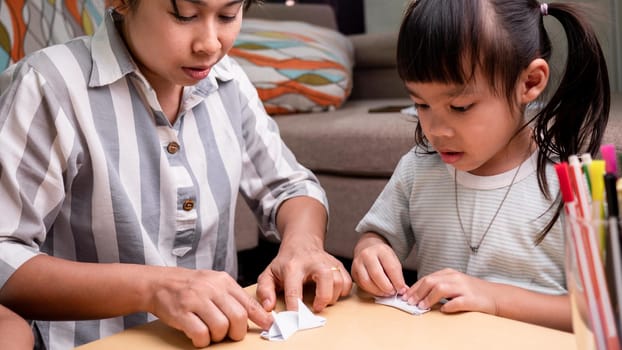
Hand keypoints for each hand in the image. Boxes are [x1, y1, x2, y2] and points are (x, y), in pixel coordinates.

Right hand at [147, 267, 272, 347]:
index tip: (269, 325)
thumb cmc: (191, 286)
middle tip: (231, 334)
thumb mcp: (215, 283)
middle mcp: (211, 288)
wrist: (160, 283)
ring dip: (218, 337)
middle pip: (237, 317)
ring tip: (211, 333)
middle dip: (237, 332)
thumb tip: (258, 313)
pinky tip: (199, 336)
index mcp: (223, 281)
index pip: (248, 302)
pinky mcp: (182, 313)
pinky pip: (201, 334)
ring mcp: (196, 300)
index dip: (261, 317)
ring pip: (220, 327)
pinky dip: (203, 340)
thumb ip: (233, 296)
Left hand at [256, 243, 351, 312]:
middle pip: (325, 278)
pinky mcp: (338, 264)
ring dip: (333, 296)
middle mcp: (312, 262)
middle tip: (317, 308)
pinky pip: (347, 281)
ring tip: (322, 300)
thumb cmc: (285, 263)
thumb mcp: (269, 274)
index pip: (294, 289)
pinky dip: (343, 291)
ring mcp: (327, 262)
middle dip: (323, 297)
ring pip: (339, 280)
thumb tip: (269, 307)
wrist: (301, 243)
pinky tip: (332, 293)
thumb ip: (264, 291)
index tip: (295, 319)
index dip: (295, 306)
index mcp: (293, 266)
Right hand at [351, 232, 407, 295]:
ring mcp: (358, 263)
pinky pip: (361, 285)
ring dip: (378, 291)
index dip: (397, 282)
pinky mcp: (353, 272)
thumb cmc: (382, 256)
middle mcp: (367, 255)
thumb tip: (403, 290)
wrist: (367, 248)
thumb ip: (398, 275)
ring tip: (386, 293)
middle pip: (377, 274)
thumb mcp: (393, 260)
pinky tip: (378, 291)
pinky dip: (371, 291)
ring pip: (367, 282)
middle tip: (393, 292)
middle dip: (387, 287)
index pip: (391, 268)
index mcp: (381, 250)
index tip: (401, 289)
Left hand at [401, 268, 497, 313]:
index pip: (426, 278)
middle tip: (410, 303)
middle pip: (430, 282)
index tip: (405, 296)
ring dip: (429, 298)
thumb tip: (418, 295)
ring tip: (422, 307)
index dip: (414, 288)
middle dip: (417, 293)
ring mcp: (463, 288)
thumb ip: (439, 286)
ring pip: (441, 289)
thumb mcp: (454, 284)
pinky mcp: (472, 299)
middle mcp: (455, 278)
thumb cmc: (473, 292)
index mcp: (449, 274)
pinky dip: (448, 306)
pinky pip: (457, 302)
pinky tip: (443, 310)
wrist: (496, 296)